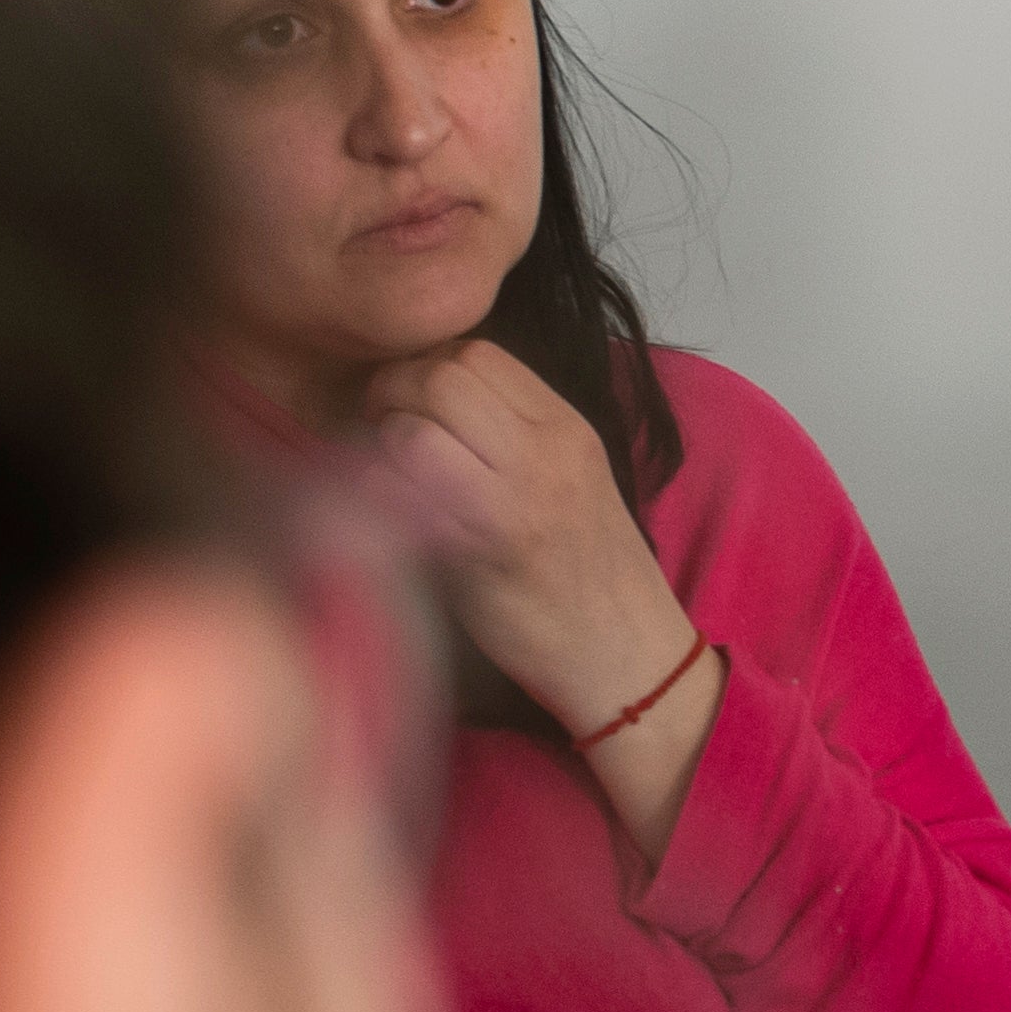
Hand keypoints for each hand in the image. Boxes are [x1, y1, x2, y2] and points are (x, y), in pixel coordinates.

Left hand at [350, 342, 719, 849]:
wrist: (629, 658)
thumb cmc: (588, 577)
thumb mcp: (572, 480)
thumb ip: (514, 433)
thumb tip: (430, 398)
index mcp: (568, 429)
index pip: (478, 353)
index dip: (427, 367)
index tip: (411, 403)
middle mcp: (546, 454)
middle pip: (442, 375)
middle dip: (393, 393)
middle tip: (382, 430)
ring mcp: (516, 500)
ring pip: (417, 425)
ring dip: (383, 444)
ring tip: (385, 474)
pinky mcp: (484, 552)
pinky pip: (407, 492)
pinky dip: (381, 492)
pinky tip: (386, 514)